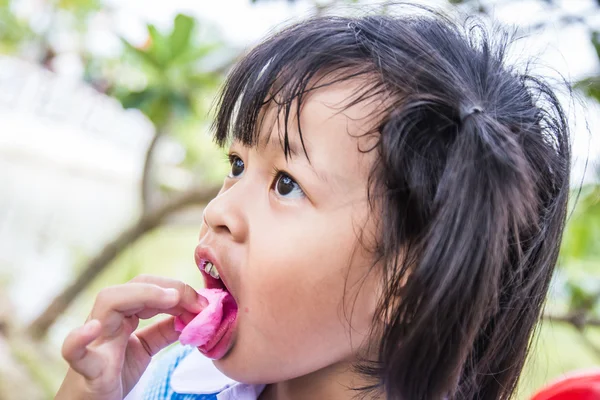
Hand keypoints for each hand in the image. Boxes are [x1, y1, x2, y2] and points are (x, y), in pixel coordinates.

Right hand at [55, 275, 206, 399]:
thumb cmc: (113, 373)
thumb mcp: (145, 348)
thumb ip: (163, 330)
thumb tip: (190, 315)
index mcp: (121, 314)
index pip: (148, 287)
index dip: (177, 290)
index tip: (203, 303)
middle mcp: (106, 319)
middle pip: (132, 286)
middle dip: (167, 287)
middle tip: (197, 301)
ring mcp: (95, 340)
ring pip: (108, 302)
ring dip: (142, 294)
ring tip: (170, 299)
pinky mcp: (85, 367)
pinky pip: (74, 350)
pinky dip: (80, 338)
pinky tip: (93, 328)